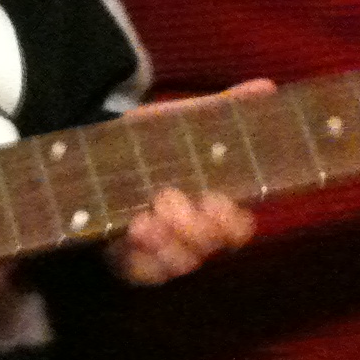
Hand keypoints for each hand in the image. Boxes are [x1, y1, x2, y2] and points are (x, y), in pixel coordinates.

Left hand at [103, 79, 272, 285]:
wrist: (93, 151)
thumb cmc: (149, 141)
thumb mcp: (181, 122)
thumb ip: (221, 110)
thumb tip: (266, 87)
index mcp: (213, 206)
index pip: (239, 228)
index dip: (232, 222)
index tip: (217, 200)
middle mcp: (192, 235)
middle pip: (208, 248)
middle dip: (194, 228)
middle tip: (170, 200)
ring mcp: (162, 252)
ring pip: (178, 263)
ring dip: (165, 244)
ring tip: (146, 221)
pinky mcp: (129, 262)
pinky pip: (142, 272)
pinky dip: (140, 257)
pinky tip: (130, 233)